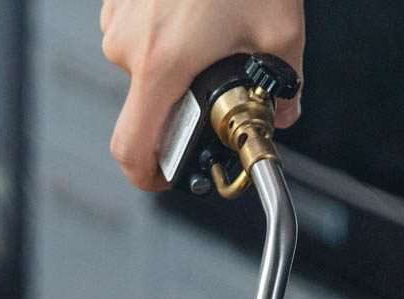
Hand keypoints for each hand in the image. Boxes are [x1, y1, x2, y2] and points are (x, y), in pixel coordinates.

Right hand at [100, 0, 304, 190]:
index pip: (132, 149)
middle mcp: (129, 44)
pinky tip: (197, 12)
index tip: (167, 176)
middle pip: (148, 105)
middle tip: (221, 81)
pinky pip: (139, 34)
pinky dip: (166, 35)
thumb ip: (285, 85)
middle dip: (184, 103)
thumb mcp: (280, 29)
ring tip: (214, 32)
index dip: (148, 175)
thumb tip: (284, 111)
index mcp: (161, 64)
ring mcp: (118, 16)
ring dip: (178, 64)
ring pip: (144, 67)